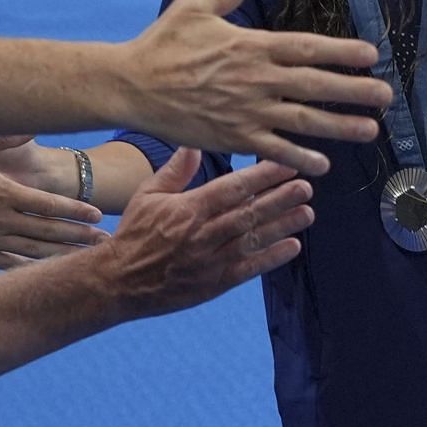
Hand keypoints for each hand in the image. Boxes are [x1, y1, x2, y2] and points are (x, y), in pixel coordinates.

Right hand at [0, 135, 104, 268]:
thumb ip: (1, 137)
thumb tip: (30, 125)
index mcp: (2, 194)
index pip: (49, 204)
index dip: (75, 211)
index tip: (97, 215)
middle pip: (47, 231)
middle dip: (77, 237)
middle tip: (103, 242)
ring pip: (32, 251)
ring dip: (59, 255)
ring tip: (83, 260)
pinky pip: (7, 265)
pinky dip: (28, 269)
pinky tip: (43, 273)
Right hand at [95, 148, 311, 317]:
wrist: (119, 281)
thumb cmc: (133, 233)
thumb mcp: (147, 195)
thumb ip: (175, 170)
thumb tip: (195, 143)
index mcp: (189, 209)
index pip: (233, 188)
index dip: (263, 176)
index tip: (286, 164)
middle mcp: (204, 233)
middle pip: (250, 213)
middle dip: (281, 198)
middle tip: (306, 186)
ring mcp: (211, 260)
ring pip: (254, 239)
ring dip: (283, 225)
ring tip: (307, 212)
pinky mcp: (214, 284)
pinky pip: (249, 269)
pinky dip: (272, 258)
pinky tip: (292, 246)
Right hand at [121, 0, 388, 173]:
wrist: (131, 86)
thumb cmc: (162, 44)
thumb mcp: (195, 7)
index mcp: (251, 46)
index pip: (307, 48)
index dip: (342, 52)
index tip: (372, 55)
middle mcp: (256, 79)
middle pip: (315, 85)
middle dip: (354, 90)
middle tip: (387, 96)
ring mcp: (246, 111)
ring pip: (303, 121)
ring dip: (339, 126)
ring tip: (370, 129)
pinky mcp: (232, 137)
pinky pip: (272, 149)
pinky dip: (298, 158)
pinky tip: (323, 164)